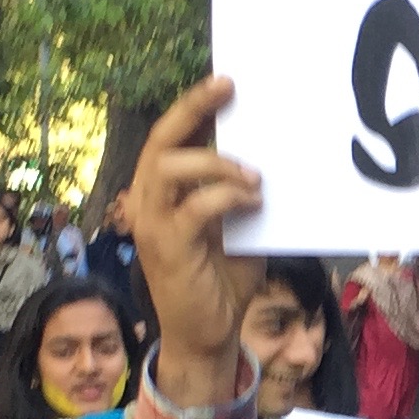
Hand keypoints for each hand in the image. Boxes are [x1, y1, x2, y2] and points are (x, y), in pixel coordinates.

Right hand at [129, 76, 266, 409]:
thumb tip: (269, 154)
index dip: (192, 107)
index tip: (225, 82)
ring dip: (216, 162)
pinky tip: (253, 202)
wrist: (209, 335)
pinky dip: (226, 197)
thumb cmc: (224, 279)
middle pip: (160, 140)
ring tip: (254, 177)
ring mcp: (154, 225)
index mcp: (163, 193)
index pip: (169, 138)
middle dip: (192, 108)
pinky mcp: (169, 248)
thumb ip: (240, 192)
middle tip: (227, 87)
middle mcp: (149, 203)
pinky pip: (194, 207)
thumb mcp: (237, 225)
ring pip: (170, 168)